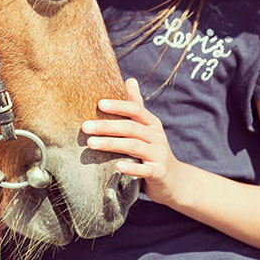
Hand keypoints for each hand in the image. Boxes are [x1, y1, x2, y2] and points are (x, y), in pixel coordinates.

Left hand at [83, 77, 187, 205]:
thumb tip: (129, 79)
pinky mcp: (158, 172)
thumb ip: (136, 105)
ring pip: (134, 146)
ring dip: (111, 144)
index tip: (98, 104)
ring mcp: (158, 154)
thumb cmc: (153, 150)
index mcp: (152, 123)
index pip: (135, 109)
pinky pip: (144, 170)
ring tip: (90, 144)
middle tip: (85, 127)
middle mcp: (156, 136)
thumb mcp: (147, 127)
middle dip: (106, 126)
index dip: (118, 106)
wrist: (174, 179)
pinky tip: (116, 167)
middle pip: (130, 127)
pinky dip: (131, 168)